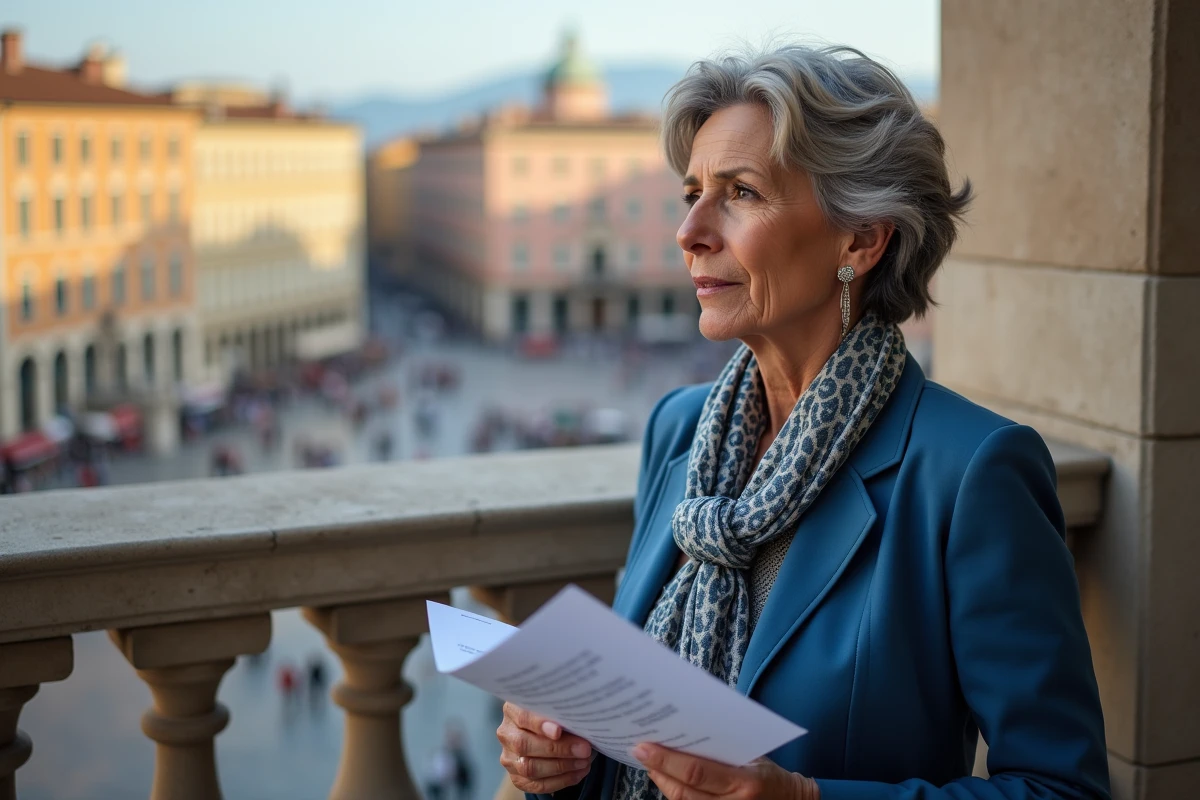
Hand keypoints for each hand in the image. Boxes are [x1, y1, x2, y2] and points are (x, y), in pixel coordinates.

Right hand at [497, 702, 593, 793]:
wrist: (542, 734)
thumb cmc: (552, 716)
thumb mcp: (553, 708)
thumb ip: (560, 714)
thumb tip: (580, 723)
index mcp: (512, 710)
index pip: (522, 716)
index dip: (539, 724)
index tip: (558, 731)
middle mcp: (506, 734)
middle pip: (524, 745)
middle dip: (558, 749)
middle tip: (584, 749)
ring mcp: (509, 758)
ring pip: (530, 768)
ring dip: (562, 766)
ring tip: (584, 762)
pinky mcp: (516, 778)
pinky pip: (538, 784)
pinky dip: (562, 780)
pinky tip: (578, 772)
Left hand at [634, 743, 818, 799]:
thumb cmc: (768, 773)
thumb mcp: (752, 754)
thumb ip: (721, 747)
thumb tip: (684, 728)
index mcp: (744, 782)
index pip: (696, 772)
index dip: (666, 760)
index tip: (643, 746)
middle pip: (682, 792)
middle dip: (657, 771)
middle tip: (640, 751)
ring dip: (662, 783)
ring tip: (650, 763)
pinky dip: (674, 793)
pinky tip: (666, 779)